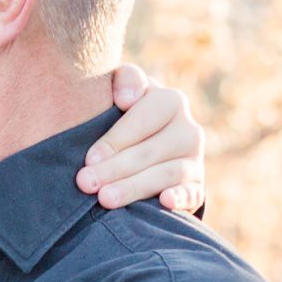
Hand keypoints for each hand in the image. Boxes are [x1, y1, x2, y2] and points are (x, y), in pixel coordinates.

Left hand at [82, 64, 205, 212]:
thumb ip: (126, 80)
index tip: (89, 158)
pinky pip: (192, 194)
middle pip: (151, 150)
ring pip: (167, 174)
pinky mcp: (196, 187)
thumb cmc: (122, 113)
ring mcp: (194, 160)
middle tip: (86, 183)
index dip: (116, 139)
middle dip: (115, 168)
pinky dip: (180, 197)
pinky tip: (164, 202)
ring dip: (135, 187)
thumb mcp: (122, 90)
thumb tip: (126, 98)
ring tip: (105, 199)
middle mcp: (188, 130)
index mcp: (170, 101)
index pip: (143, 119)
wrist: (144, 141)